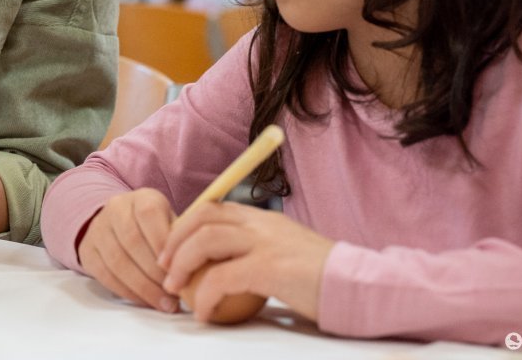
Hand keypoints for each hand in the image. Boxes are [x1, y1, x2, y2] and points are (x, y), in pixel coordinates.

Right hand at [77, 188, 179, 312]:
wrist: (116, 222)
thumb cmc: (154, 227)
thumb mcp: (170, 221)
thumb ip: (181, 238)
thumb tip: (197, 266)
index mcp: (141, 198)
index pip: (149, 215)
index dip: (163, 243)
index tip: (178, 268)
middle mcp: (116, 209)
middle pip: (132, 241)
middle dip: (155, 272)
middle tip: (175, 293)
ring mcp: (98, 229)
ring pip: (117, 261)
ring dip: (143, 287)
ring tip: (164, 303)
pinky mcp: (88, 251)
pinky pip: (106, 275)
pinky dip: (128, 292)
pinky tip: (146, 301)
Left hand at [158, 202, 333, 321]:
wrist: (358, 286)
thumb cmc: (323, 279)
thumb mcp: (287, 253)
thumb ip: (258, 250)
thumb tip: (226, 263)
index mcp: (264, 218)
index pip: (214, 207)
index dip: (185, 225)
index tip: (172, 249)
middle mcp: (262, 223)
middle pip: (202, 216)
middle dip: (174, 240)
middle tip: (164, 268)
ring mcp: (266, 243)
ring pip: (205, 241)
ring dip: (181, 264)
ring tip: (175, 289)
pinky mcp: (270, 268)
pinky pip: (222, 277)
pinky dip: (206, 296)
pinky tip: (204, 313)